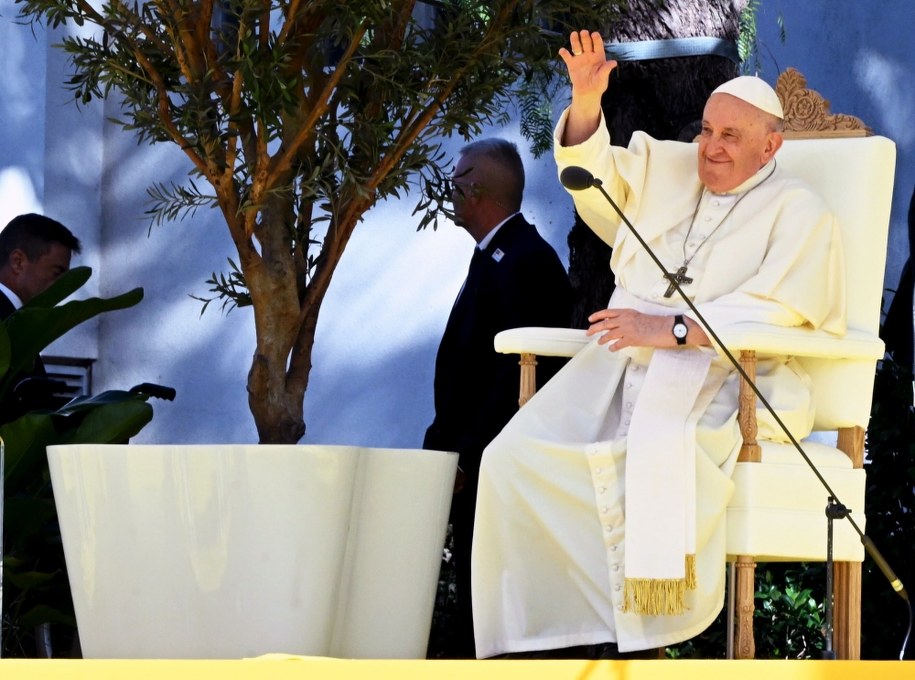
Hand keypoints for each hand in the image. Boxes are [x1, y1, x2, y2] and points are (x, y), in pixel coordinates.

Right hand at [558, 30, 616, 145]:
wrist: (588, 92)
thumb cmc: (598, 84)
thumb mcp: (603, 77)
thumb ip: (606, 69)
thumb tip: (614, 63)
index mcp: (598, 55)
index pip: (598, 45)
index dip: (596, 39)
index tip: (594, 34)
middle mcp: (589, 54)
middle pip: (587, 43)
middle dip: (585, 37)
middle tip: (584, 32)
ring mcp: (580, 58)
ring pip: (577, 47)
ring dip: (575, 41)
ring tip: (574, 34)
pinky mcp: (571, 64)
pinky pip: (567, 57)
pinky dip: (564, 53)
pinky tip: (562, 50)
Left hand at [586, 307, 672, 350]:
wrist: (664, 328)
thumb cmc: (653, 323)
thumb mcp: (637, 316)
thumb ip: (625, 318)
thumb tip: (615, 324)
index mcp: (626, 312)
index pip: (607, 312)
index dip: (597, 316)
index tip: (590, 319)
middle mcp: (625, 320)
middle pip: (604, 324)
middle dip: (594, 328)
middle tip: (588, 332)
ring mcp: (627, 329)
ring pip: (609, 335)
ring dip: (602, 339)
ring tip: (600, 342)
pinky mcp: (631, 339)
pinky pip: (617, 344)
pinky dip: (613, 347)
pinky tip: (611, 349)